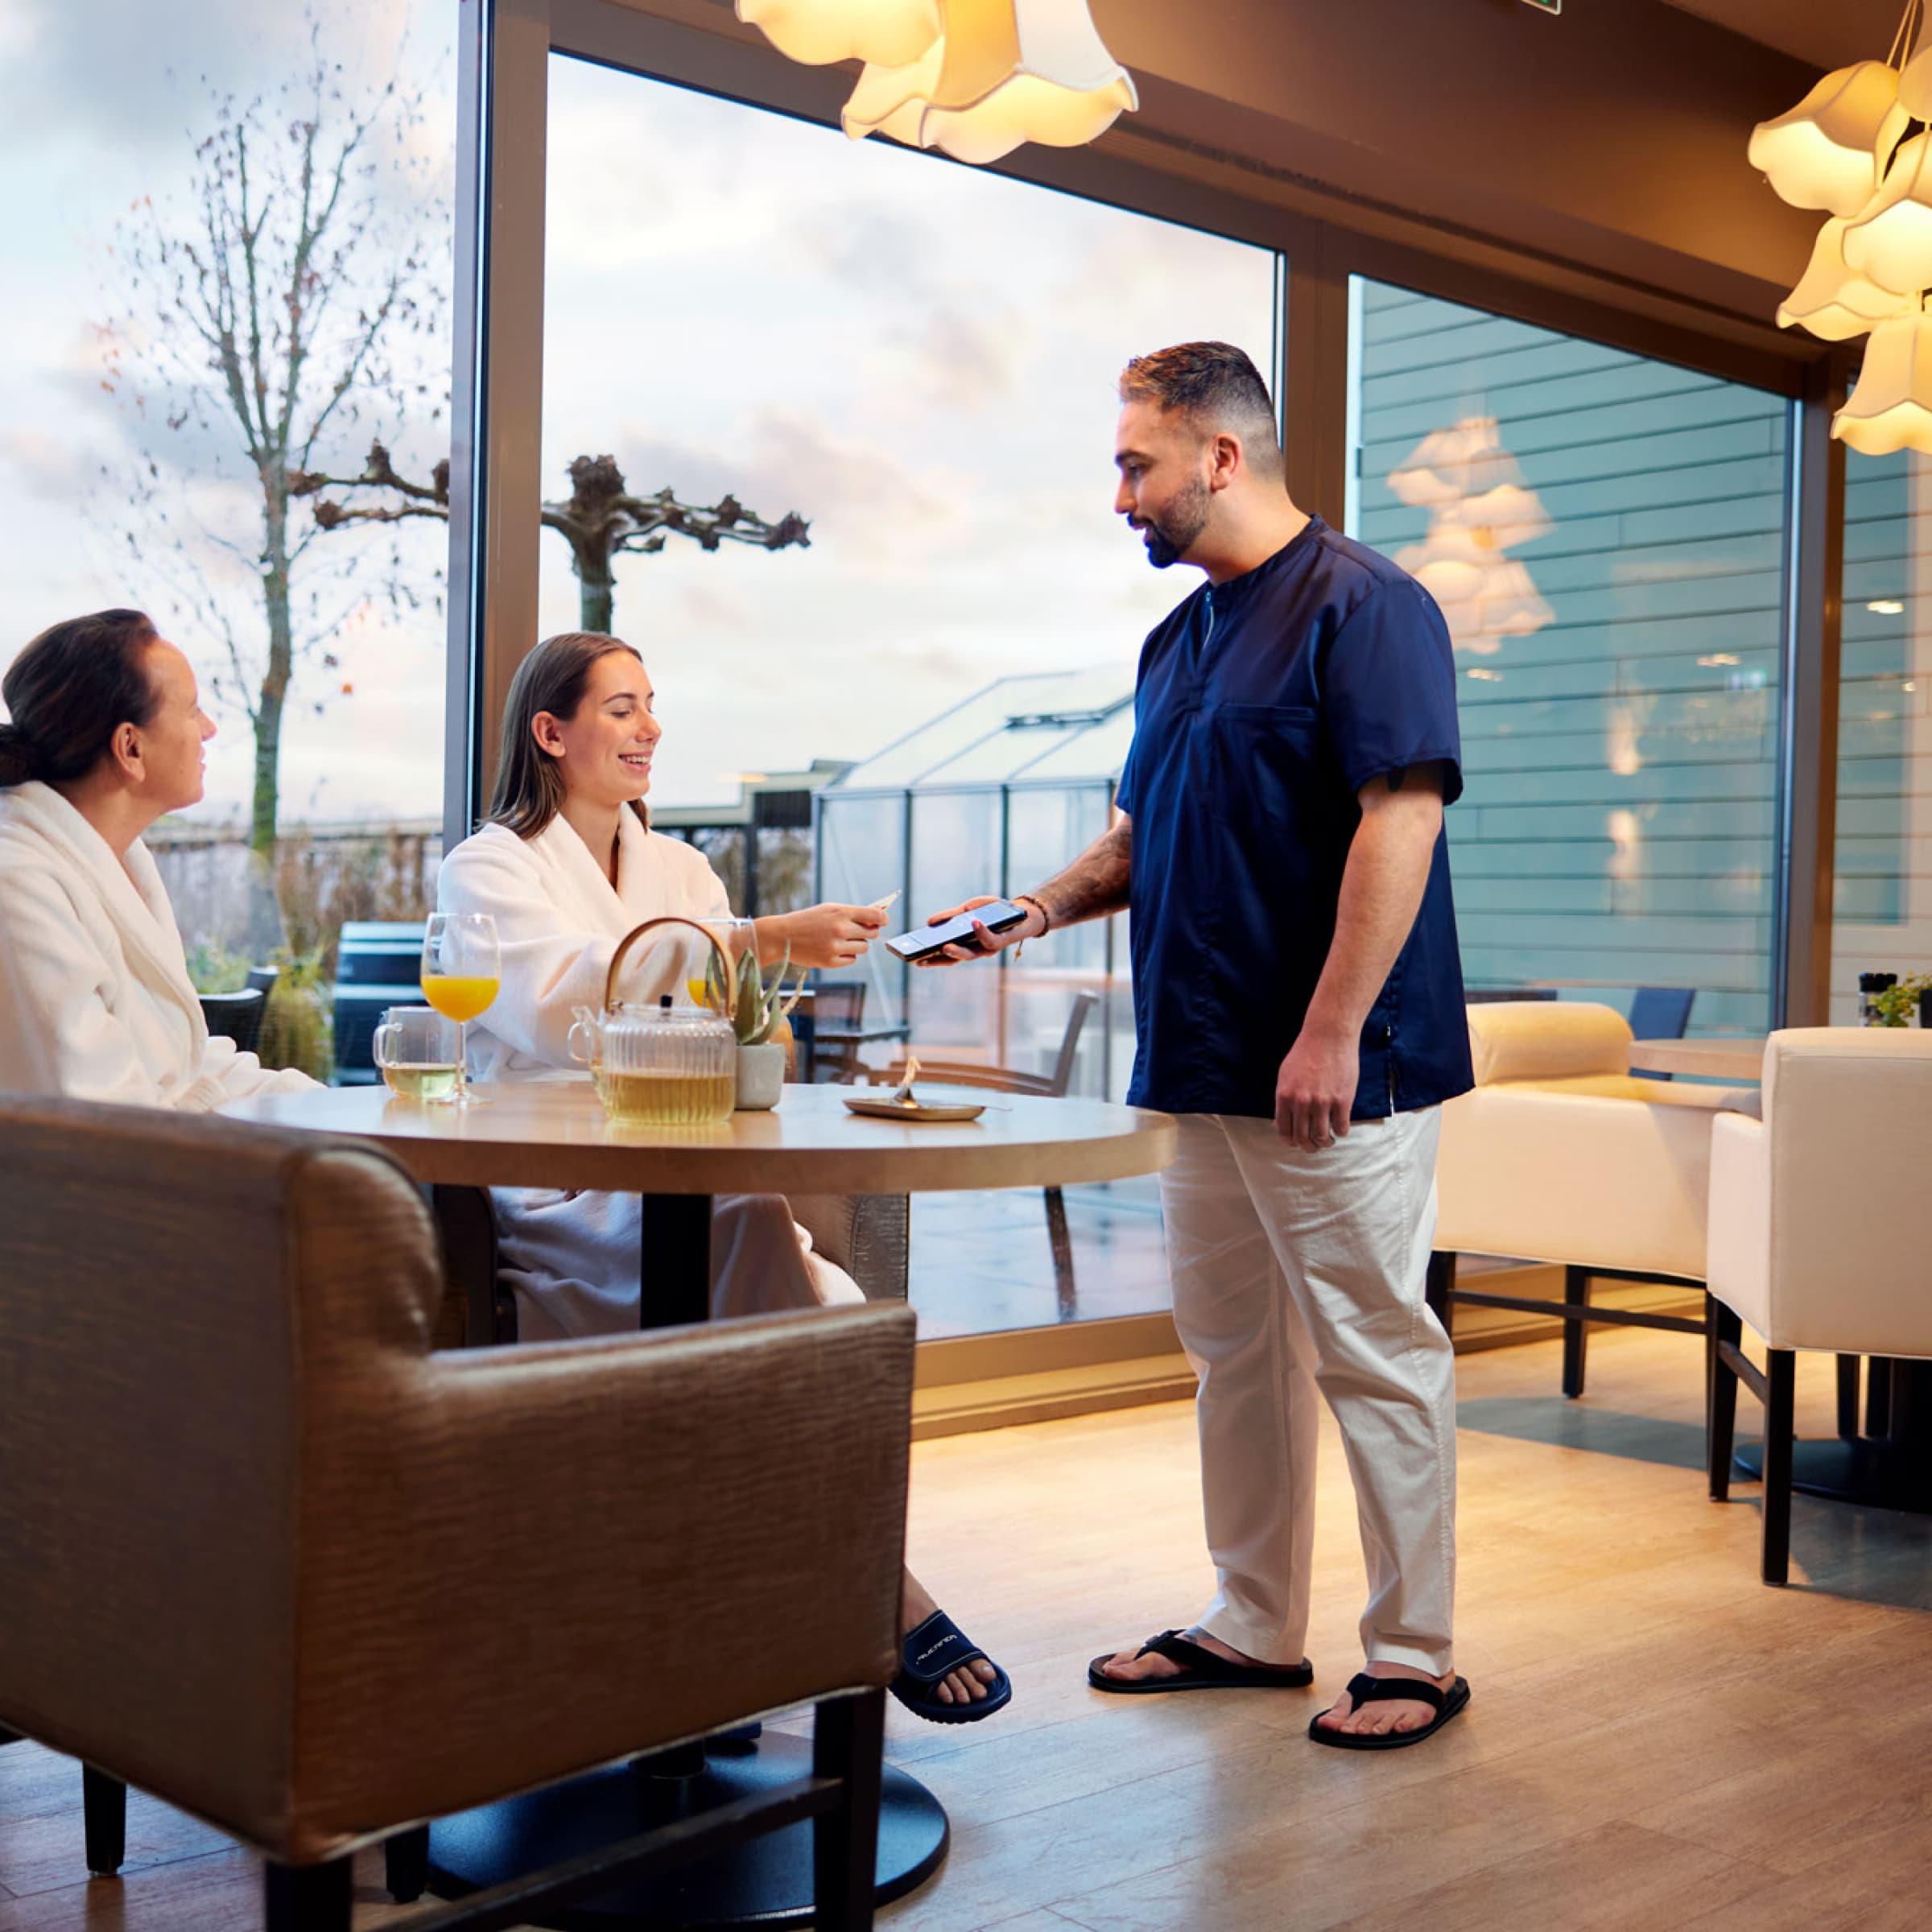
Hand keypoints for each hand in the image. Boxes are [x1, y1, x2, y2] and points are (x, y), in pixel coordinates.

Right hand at [764, 902, 886, 970]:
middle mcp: (840, 929)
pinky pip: (852, 959)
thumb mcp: (828, 909)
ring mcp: (835, 947)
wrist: (783, 936)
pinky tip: (833, 950)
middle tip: (859, 931)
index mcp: (840, 912)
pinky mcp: (830, 962)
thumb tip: (877, 919)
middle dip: (869, 932)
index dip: (883, 918)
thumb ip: (851, 913)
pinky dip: (847, 955)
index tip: (884, 920)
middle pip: (872, 933)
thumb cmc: (808, 920)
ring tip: (841, 940)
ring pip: (863, 948)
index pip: (874, 915)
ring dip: (857, 945)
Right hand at [914, 894, 1044, 967]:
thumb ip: (950, 916)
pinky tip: (973, 922)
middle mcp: (976, 950)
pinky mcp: (1002, 941)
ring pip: (971, 954)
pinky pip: (990, 940)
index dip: (931, 959)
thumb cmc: (992, 912)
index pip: (946, 955)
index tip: (915, 960)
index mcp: (966, 944)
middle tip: (922, 959)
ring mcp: (989, 948)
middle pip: (955, 959)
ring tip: (944, 945)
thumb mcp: (967, 910)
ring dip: (957, 951)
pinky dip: (981, 931)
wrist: (1020, 911)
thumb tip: (929, 922)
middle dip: (938, 960)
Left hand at [1274, 1027, 1358, 1149]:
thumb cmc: (1306, 1052)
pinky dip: (1340, 1132)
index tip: (1296, 1142)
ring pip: (1322, 1137)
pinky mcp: (1342, 1100)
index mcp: (1284, 1096)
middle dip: (1308, 1147)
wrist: (1328, 1035)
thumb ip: (1284, 1098)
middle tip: (1314, 1146)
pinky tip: (1340, 1127)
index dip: (1290, 1141)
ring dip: (1325, 1143)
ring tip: (1328, 1140)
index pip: (1283, 1131)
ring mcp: (1322, 1102)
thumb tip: (1283, 1121)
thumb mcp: (1285, 1074)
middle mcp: (1301, 1102)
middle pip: (1302, 1138)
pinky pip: (1341, 1127)